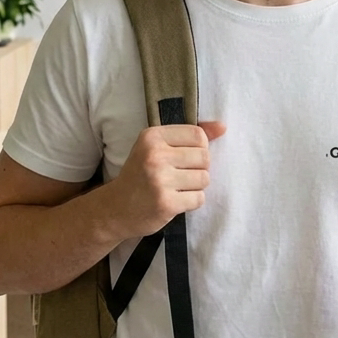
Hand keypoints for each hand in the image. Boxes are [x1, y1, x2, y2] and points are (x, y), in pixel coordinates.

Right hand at [111, 121, 224, 237]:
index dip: (199, 148)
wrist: (115, 209)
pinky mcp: (166, 203)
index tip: (184, 157)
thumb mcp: (157, 147)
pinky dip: (192, 201)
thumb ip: (189, 135)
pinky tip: (176, 200)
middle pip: (205, 157)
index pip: (198, 135)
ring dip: (196, 186)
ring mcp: (160, 180)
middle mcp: (155, 155)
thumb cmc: (140, 174)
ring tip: (177, 188)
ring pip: (204, 179)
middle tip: (180, 175)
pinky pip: (199, 198)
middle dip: (198, 168)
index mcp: (152, 136)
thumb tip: (223, 127)